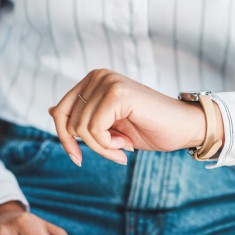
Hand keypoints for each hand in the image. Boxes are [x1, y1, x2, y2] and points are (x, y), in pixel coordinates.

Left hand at [48, 69, 222, 165]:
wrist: (184, 128)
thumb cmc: (149, 128)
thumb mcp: (108, 126)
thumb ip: (82, 116)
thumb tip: (50, 110)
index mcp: (93, 80)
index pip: (59, 111)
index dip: (64, 139)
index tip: (78, 158)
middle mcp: (98, 76)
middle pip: (66, 122)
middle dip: (88, 145)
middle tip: (114, 152)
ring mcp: (107, 82)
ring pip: (80, 129)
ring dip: (102, 147)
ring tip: (123, 147)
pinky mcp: (117, 94)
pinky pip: (94, 130)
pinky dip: (108, 146)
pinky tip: (126, 145)